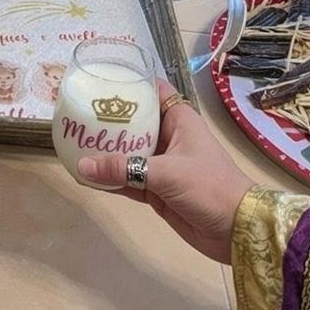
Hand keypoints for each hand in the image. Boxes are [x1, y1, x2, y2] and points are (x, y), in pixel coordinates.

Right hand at [76, 79, 254, 263]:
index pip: (153, 92)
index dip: (131, 83)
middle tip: (76, 113)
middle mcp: (169, 139)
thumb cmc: (209, 187)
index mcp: (179, 121)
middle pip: (134, 122)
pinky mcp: (157, 191)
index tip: (101, 79)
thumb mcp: (166, 173)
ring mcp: (162, 166)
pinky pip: (127, 180)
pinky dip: (110, 179)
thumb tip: (82, 167)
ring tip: (73, 143)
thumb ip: (123, 169)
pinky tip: (87, 177)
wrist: (237, 230)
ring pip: (127, 153)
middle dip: (108, 119)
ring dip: (105, 152)